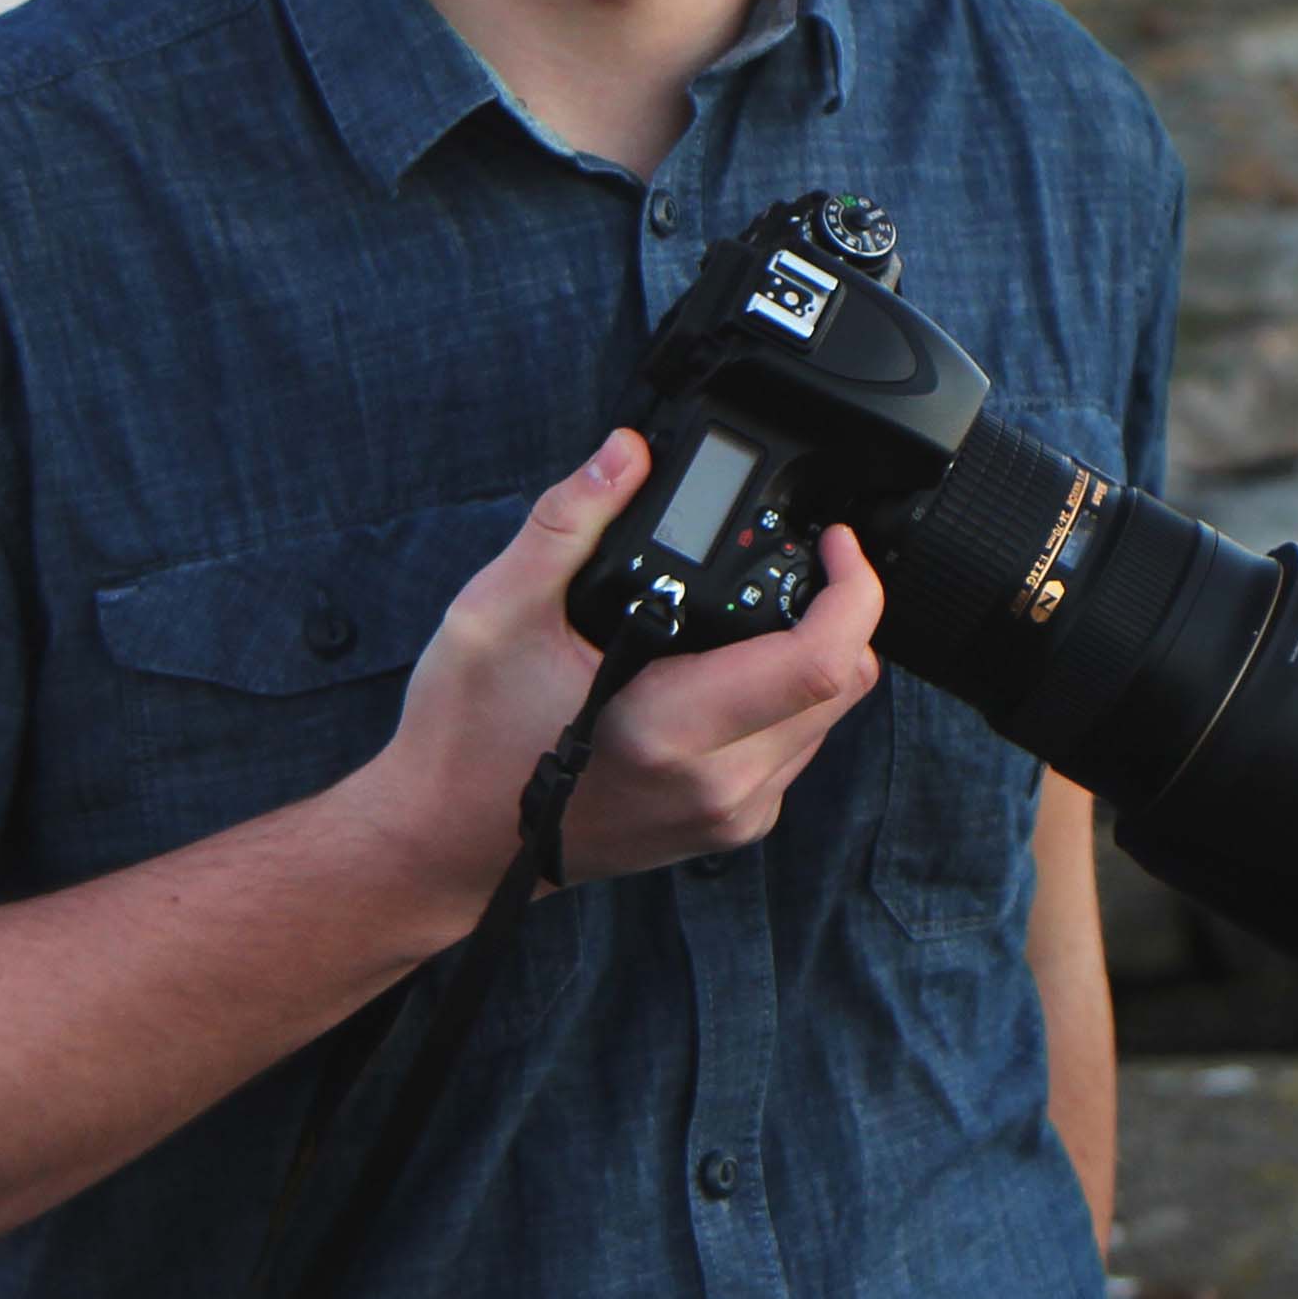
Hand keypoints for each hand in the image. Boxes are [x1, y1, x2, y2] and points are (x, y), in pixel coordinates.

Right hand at [349, 430, 885, 911]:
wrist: (444, 845)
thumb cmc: (464, 740)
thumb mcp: (497, 610)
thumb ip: (569, 521)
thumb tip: (626, 453)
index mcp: (669, 728)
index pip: (821, 663)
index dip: (853, 589)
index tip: (836, 542)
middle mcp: (717, 783)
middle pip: (844, 685)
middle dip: (840, 613)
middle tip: (805, 563)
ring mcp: (729, 815)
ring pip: (829, 720)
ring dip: (814, 658)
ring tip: (757, 614)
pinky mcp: (729, 829)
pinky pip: (796, 751)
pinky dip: (786, 701)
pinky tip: (732, 670)